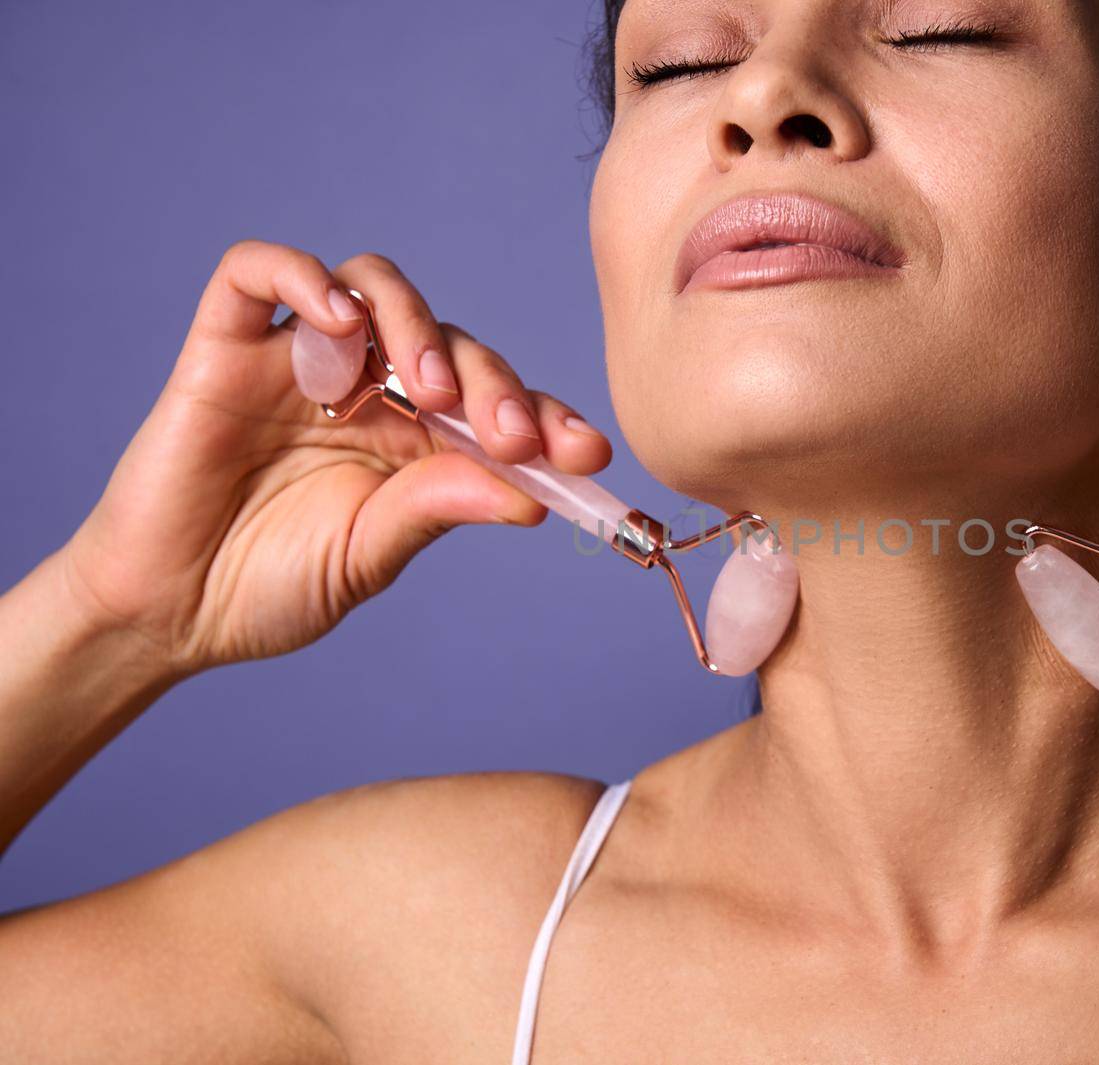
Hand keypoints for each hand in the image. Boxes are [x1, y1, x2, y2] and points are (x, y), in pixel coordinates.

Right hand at [57, 240, 612, 676]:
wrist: (167, 613)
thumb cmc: (271, 586)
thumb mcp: (370, 554)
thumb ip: (437, 509)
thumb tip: (530, 494)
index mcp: (414, 439)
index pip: (495, 403)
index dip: (548, 417)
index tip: (588, 453)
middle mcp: (366, 388)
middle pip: (448, 341)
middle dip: (491, 383)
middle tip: (508, 437)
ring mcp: (298, 361)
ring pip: (372, 286)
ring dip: (415, 324)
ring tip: (429, 390)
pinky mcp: (223, 349)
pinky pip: (257, 274)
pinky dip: (301, 276)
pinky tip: (338, 317)